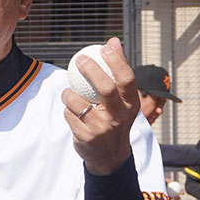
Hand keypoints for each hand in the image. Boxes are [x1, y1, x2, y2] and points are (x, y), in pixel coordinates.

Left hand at [62, 38, 138, 174]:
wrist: (109, 158)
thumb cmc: (115, 120)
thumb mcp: (122, 101)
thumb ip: (117, 72)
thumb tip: (113, 41)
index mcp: (131, 105)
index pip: (127, 79)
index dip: (117, 61)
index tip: (105, 47)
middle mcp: (119, 117)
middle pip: (105, 88)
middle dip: (91, 70)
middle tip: (80, 60)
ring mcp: (102, 129)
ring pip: (78, 101)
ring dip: (69, 94)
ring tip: (69, 93)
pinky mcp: (86, 137)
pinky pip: (69, 115)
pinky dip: (68, 111)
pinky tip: (72, 114)